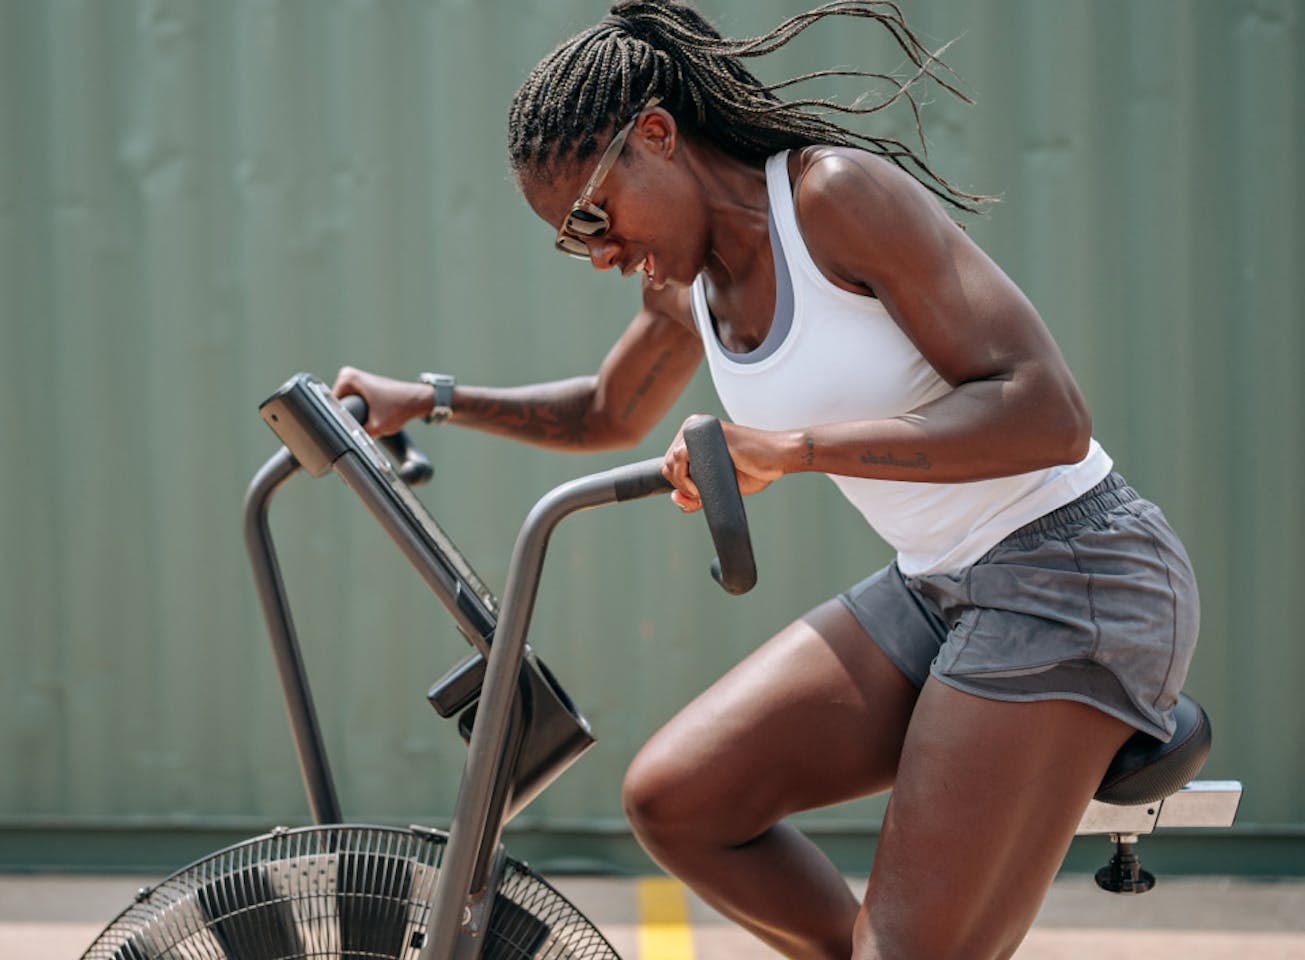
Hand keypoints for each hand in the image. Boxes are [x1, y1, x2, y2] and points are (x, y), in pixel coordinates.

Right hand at [332, 366, 433, 435]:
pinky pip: (353, 404)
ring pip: (346, 407)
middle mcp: (348, 375)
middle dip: (347, 419)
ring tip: (365, 424)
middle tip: (359, 428)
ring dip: (353, 418)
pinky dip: (359, 414)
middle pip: (337, 406)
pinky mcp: (362, 387)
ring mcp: (355, 380)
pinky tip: (366, 421)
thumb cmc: (400, 407)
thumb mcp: (377, 427)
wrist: (418, 400)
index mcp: (347, 378)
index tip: (342, 432)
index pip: (330, 404)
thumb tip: (344, 443)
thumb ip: (358, 436)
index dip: (336, 421)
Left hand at [661, 416, 783, 512]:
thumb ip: (696, 493)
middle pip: (666, 464)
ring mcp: (699, 427)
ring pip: (670, 462)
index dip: (679, 485)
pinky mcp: (707, 432)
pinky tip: (701, 486)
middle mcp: (694, 428)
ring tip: (704, 491)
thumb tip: (674, 498)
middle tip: (701, 495)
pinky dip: (685, 478)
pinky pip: (679, 457)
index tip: (696, 496)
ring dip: (683, 484)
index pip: (669, 463)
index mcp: (695, 436)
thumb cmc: (754, 469)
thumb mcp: (718, 486)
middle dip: (679, 487)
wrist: (778, 458)